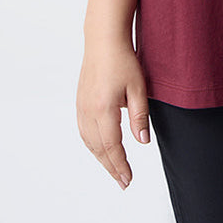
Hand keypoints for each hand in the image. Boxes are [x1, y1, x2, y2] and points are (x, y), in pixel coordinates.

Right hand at [76, 36, 150, 189]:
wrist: (103, 41)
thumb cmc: (123, 60)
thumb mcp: (138, 87)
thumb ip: (140, 115)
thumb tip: (143, 142)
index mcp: (104, 109)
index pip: (112, 146)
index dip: (120, 165)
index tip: (127, 179)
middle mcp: (89, 111)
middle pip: (98, 149)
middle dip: (111, 167)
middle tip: (123, 181)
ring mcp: (81, 107)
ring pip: (89, 142)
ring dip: (101, 158)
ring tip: (114, 169)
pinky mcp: (80, 102)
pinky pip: (84, 131)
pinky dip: (92, 145)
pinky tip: (100, 149)